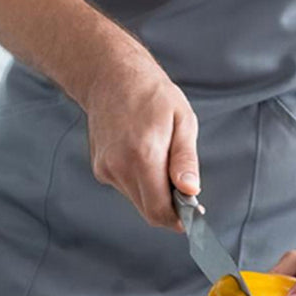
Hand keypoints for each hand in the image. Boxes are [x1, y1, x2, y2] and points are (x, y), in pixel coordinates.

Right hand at [75, 52, 199, 231]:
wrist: (111, 76)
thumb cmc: (152, 93)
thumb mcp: (182, 119)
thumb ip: (185, 159)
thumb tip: (191, 191)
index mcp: (143, 155)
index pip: (159, 210)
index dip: (180, 219)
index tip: (195, 214)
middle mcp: (119, 166)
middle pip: (148, 210)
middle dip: (170, 207)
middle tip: (187, 190)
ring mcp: (106, 168)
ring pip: (137, 200)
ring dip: (155, 193)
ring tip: (164, 160)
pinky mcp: (100, 168)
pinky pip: (126, 186)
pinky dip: (141, 181)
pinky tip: (145, 153)